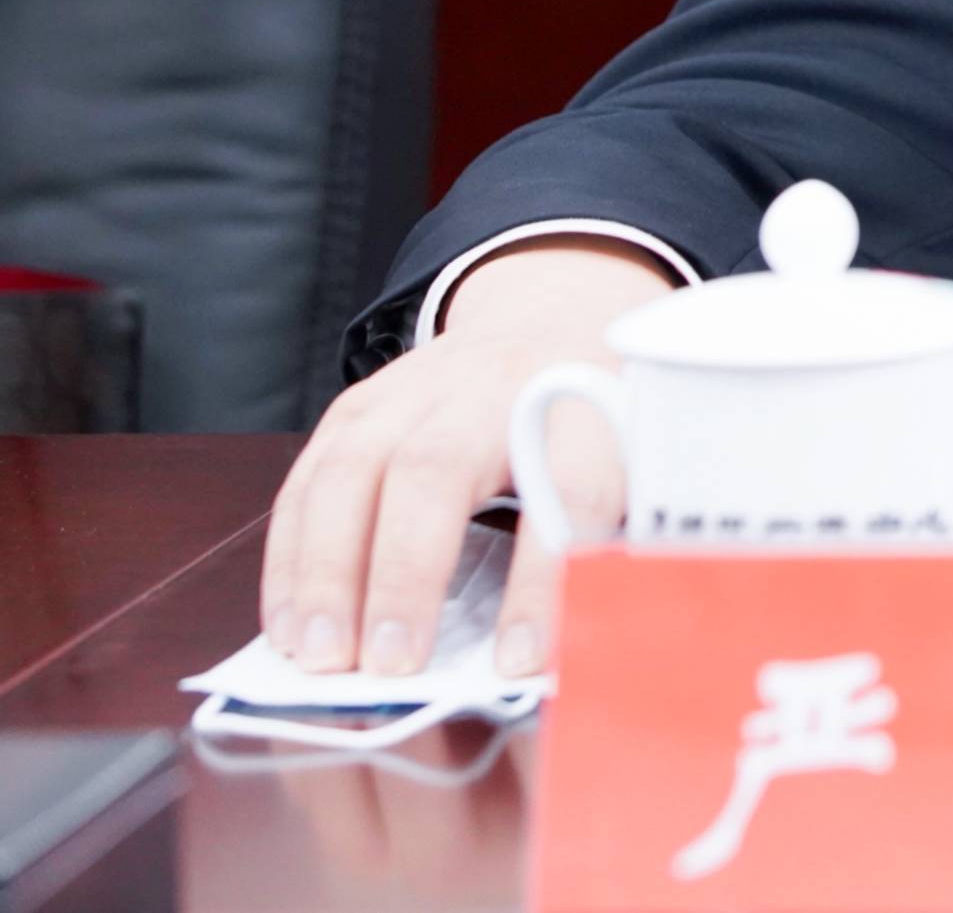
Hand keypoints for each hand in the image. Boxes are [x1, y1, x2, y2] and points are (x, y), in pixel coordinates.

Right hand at [261, 239, 675, 680]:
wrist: (557, 313)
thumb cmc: (599, 412)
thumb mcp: (638, 454)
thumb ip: (606, 537)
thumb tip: (558, 654)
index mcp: (584, 401)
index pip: (569, 489)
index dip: (542, 582)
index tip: (517, 662)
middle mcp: (493, 386)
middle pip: (436, 470)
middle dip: (406, 575)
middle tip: (390, 665)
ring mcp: (414, 390)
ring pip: (353, 470)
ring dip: (326, 574)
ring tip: (320, 658)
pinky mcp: (359, 405)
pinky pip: (307, 481)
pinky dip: (290, 559)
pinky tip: (289, 624)